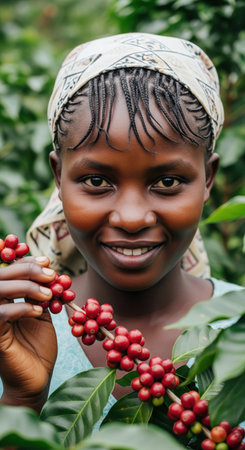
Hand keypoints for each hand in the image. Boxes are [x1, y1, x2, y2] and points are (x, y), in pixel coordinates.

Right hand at [0, 256, 56, 409]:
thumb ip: (39, 293)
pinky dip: (21, 308)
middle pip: (0, 275)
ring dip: (26, 286)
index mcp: (4, 299)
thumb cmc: (39, 346)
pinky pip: (1, 315)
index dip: (25, 261)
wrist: (37, 378)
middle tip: (51, 274)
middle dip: (27, 269)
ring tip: (48, 294)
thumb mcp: (41, 313)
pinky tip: (39, 312)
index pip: (7, 270)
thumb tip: (46, 269)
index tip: (47, 261)